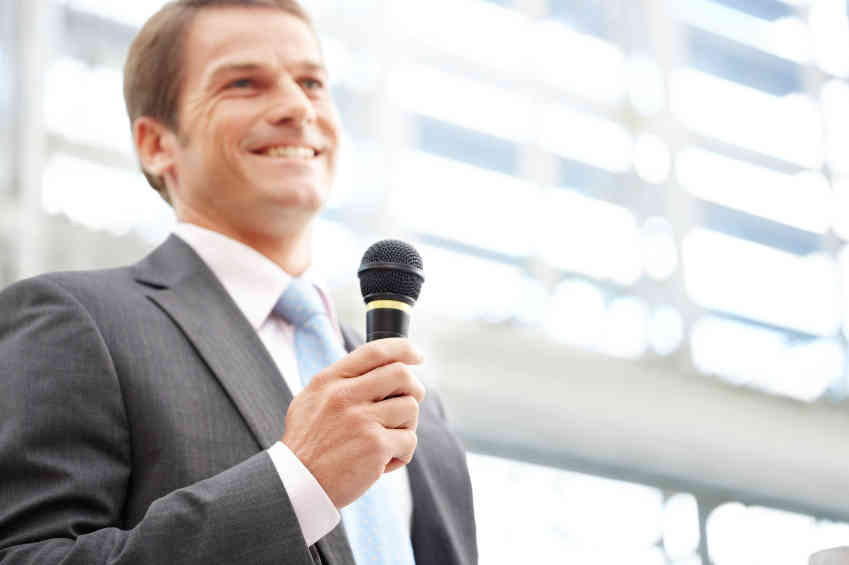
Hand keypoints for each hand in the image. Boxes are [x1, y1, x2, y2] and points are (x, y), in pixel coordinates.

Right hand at [281, 338, 425, 508]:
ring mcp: (362, 420)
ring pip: (410, 408)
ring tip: (388, 439)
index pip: (375, 351)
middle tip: (409, 402)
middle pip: (401, 374)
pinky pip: (409, 440)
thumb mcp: (311, 399)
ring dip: (406, 425)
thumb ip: (340, 381)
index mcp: (330, 380)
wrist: (297, 484)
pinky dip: (402, 453)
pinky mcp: (375, 446)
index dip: (403, 348)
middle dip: (414, 388)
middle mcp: (345, 395)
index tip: (417, 355)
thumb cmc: (307, 443)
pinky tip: (383, 462)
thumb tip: (377, 367)